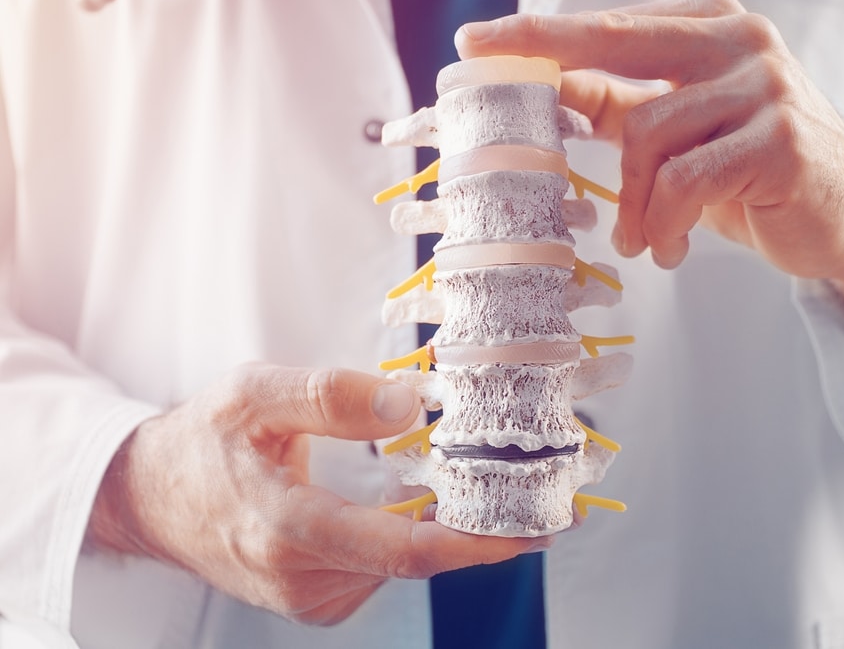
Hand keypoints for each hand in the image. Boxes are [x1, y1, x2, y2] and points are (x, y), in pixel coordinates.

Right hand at [87, 363, 547, 624]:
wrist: (152, 498)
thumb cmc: (204, 441)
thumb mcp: (255, 394)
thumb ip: (330, 394)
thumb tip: (410, 403)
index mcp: (287, 528)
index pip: (402, 550)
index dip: (476, 543)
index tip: (534, 528)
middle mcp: (300, 578)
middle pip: (416, 561)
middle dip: (482, 534)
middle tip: (539, 502)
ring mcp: (306, 597)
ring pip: (401, 567)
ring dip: (449, 532)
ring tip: (485, 490)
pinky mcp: (312, 599)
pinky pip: (380, 570)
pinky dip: (412, 540)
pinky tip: (421, 506)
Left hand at [457, 0, 843, 359]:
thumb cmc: (753, 171)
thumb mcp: (681, 133)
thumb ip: (623, 104)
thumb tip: (550, 87)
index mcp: (708, 27)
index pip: (607, 27)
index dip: (538, 36)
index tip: (474, 42)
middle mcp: (738, 40)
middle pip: (615, 44)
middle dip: (546, 65)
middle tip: (494, 96)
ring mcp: (764, 84)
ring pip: (646, 135)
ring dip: (634, 205)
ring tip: (645, 240)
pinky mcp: (780, 138)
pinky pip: (685, 181)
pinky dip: (666, 223)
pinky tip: (674, 248)